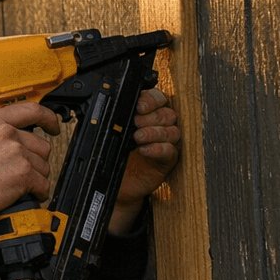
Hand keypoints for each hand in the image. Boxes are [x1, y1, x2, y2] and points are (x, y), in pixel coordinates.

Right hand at [0, 102, 61, 221]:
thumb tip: (14, 136)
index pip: (31, 110)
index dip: (48, 118)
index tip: (53, 125)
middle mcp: (6, 134)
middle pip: (41, 145)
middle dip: (36, 161)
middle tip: (20, 171)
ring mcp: (16, 153)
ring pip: (44, 167)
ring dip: (34, 178)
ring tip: (14, 185)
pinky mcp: (24, 173)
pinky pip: (44, 185)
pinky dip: (37, 193)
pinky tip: (23, 195)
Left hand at [107, 88, 180, 232]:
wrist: (117, 181)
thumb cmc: (114, 154)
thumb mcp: (111, 133)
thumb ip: (115, 119)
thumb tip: (107, 106)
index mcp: (148, 114)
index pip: (159, 98)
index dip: (152, 100)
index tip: (139, 106)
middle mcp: (160, 126)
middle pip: (168, 114)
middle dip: (151, 117)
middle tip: (135, 123)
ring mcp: (166, 143)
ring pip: (172, 131)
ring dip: (154, 132)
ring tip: (137, 137)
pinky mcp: (167, 160)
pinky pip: (171, 151)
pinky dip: (158, 149)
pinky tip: (144, 150)